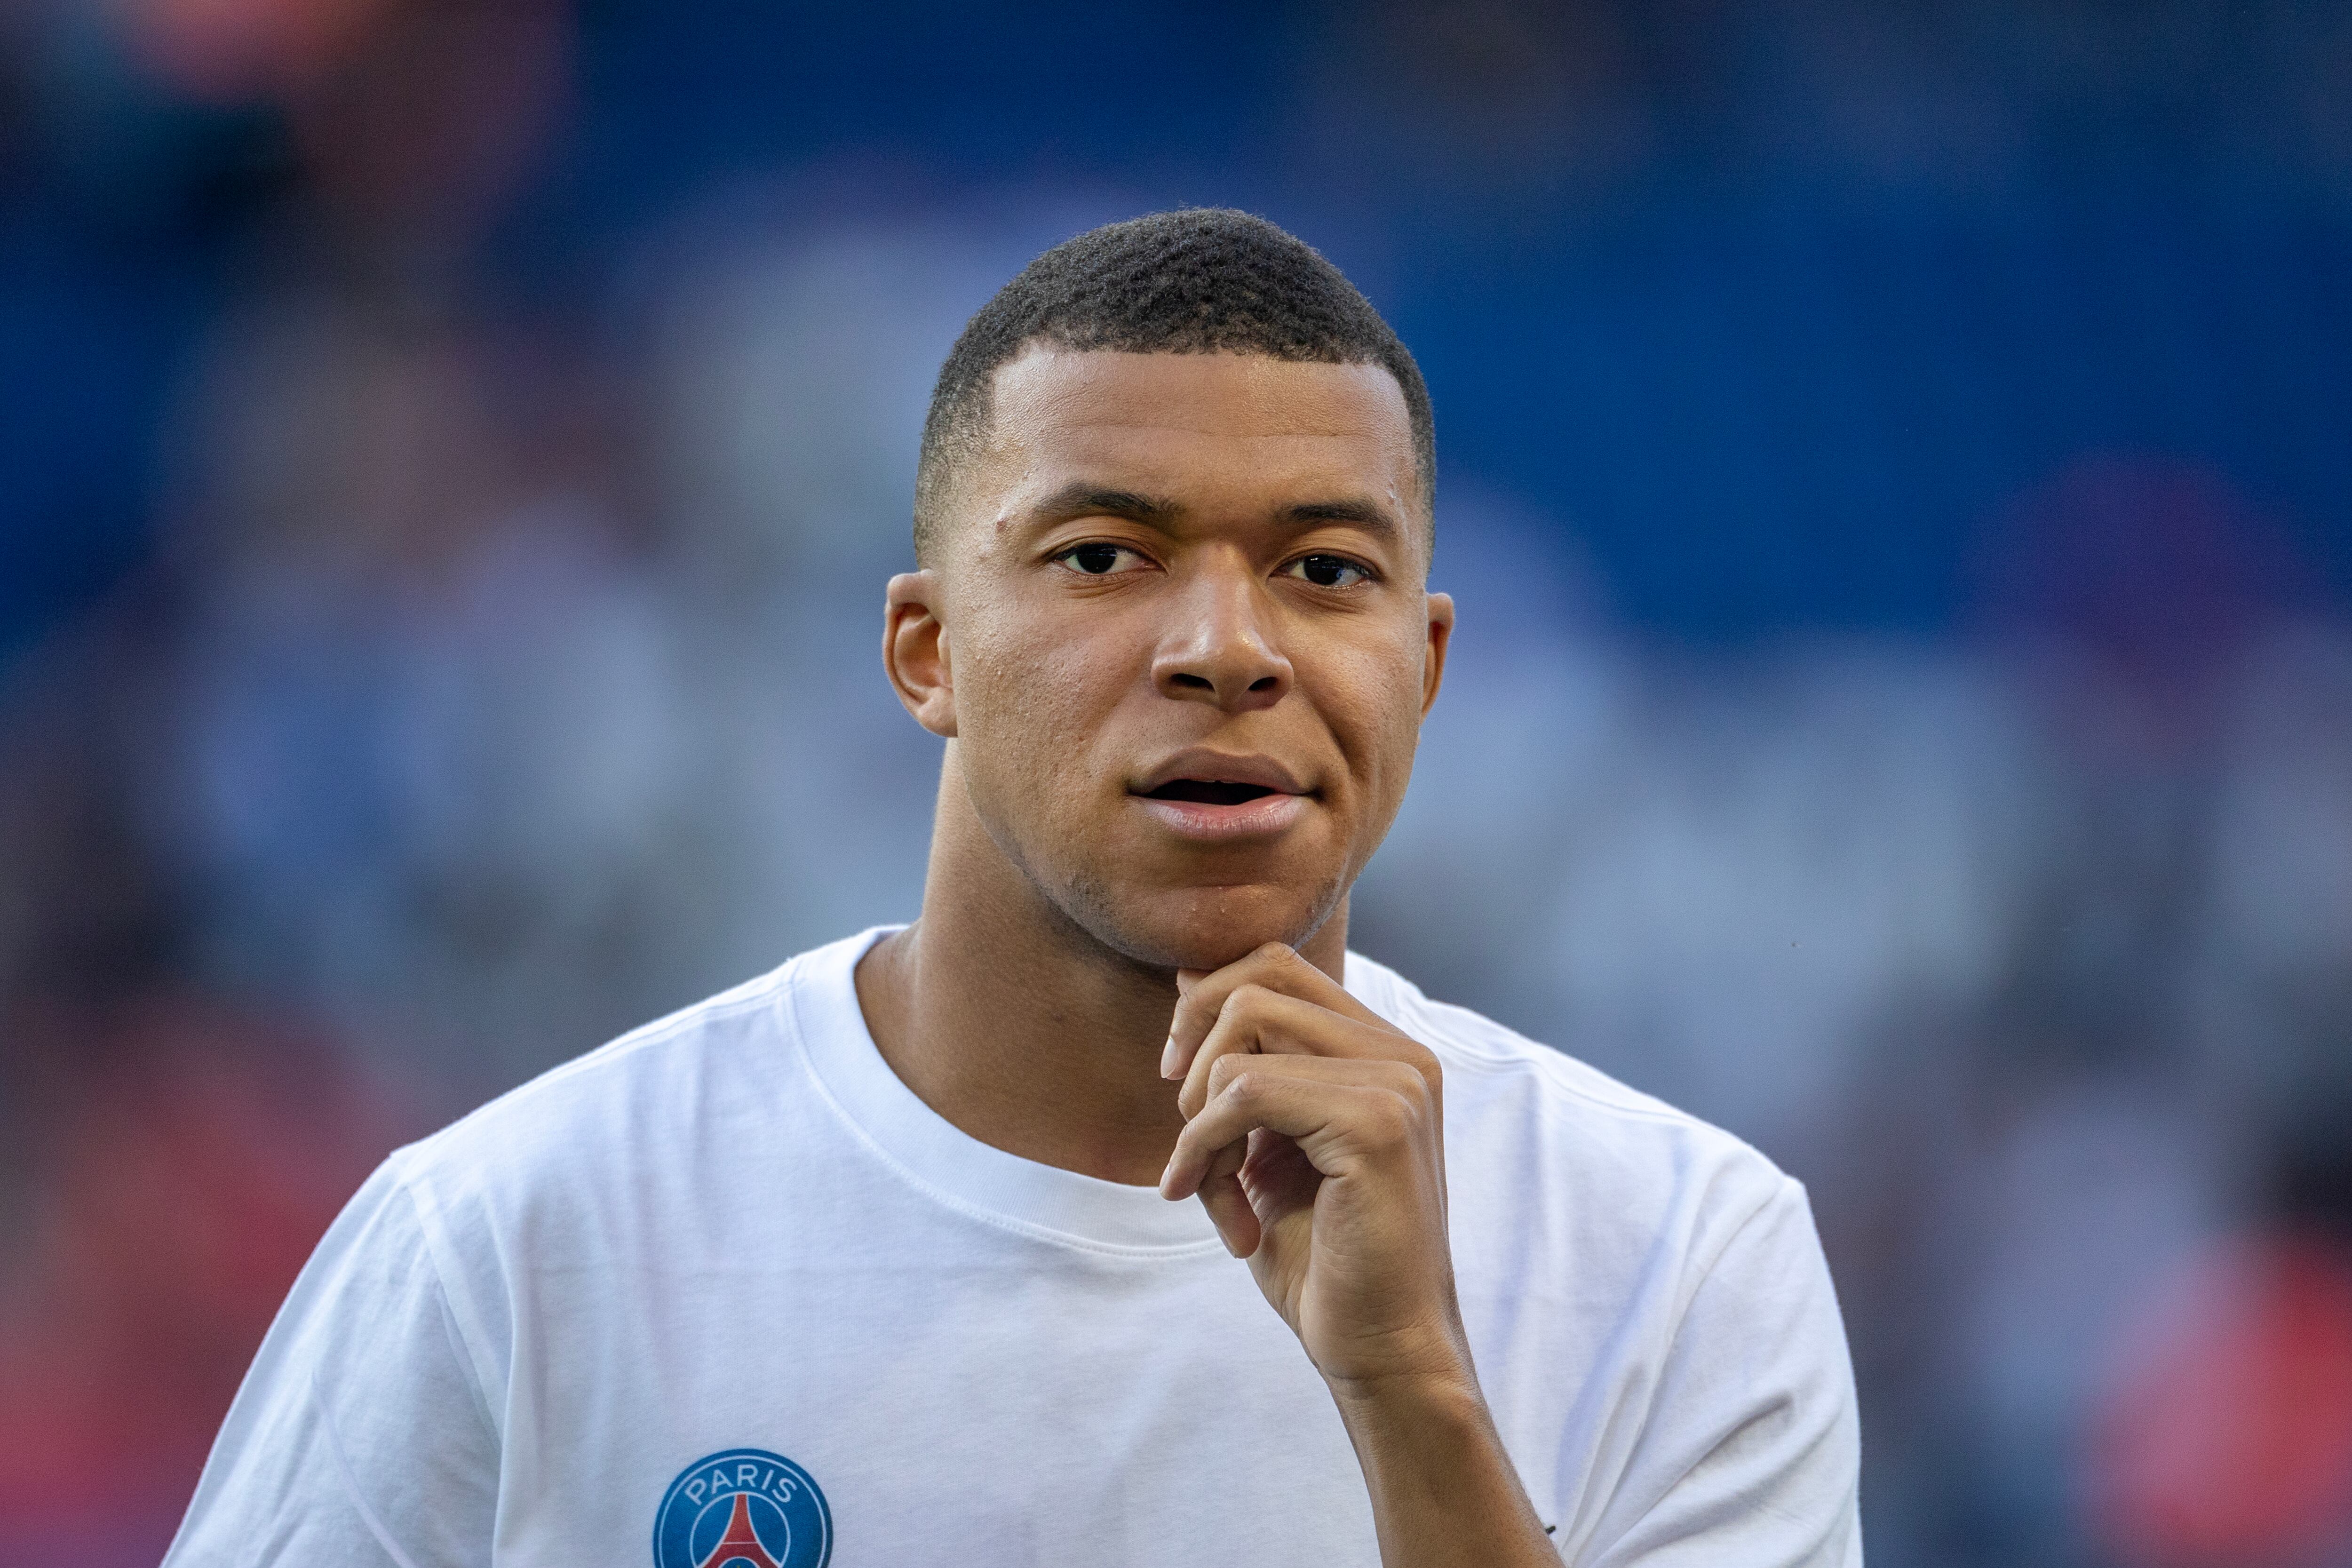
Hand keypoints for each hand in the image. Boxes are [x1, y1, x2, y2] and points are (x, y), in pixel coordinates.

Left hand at [1157, 942, 1467, 1391]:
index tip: (1180, 1084)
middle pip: (1256, 981)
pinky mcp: (1375, 1122)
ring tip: (1212, 1189)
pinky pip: (1243, 1092)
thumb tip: (1188, 980)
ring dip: (1199, 1117)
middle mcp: (1402, 1054)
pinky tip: (1220, 1214)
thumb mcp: (1271, 1145)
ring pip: (1243, 1030)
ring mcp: (1397, 1082)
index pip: (1278, 964)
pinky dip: (1203, 1148)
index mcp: (1385, 1053)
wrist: (1383, 1348)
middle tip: (1189, 1140)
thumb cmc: (1326, 1259)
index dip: (1207, 1006)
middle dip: (1194, 1055)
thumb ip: (1247, 1067)